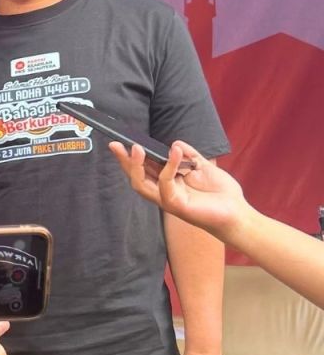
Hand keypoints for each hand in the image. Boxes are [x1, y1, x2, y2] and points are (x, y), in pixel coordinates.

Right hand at [109, 140, 250, 240]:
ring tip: (137, 147)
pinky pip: (165, 184)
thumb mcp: (204, 167)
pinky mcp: (176, 205)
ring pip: (141, 184)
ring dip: (136, 166)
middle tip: (116, 145)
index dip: (131, 157)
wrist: (237, 212)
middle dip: (124, 161)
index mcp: (168, 183)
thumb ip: (190, 155)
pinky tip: (175, 152)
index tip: (122, 142)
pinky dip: (169, 166)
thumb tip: (175, 143)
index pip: (144, 169)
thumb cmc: (221, 194)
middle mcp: (163, 192)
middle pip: (136, 177)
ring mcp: (168, 200)